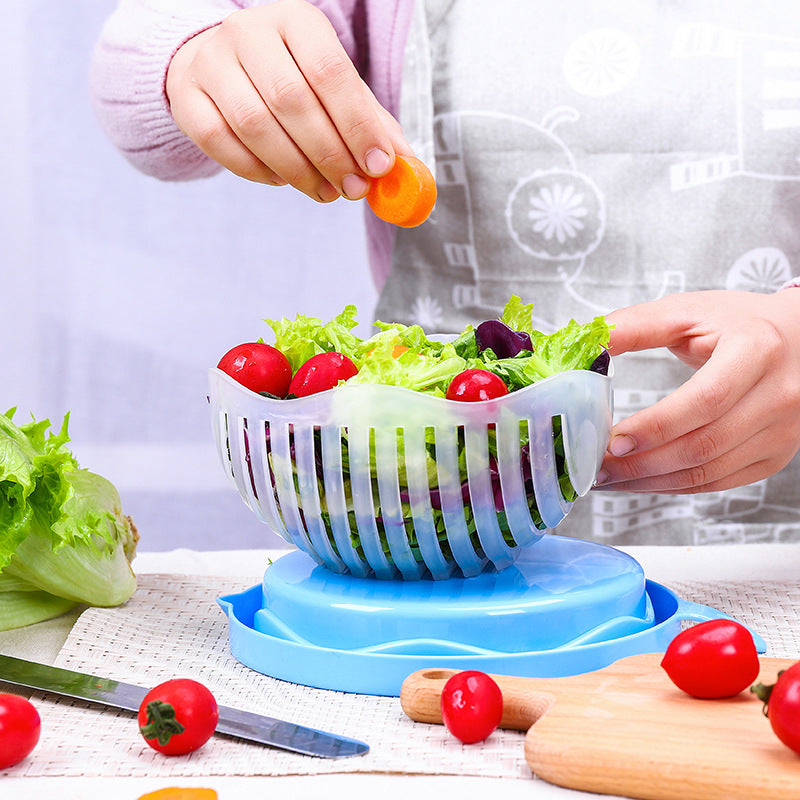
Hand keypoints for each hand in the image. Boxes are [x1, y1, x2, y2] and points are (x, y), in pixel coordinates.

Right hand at [165, 0, 411, 200]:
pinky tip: (282, 179)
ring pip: (254, 125)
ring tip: (325, 192)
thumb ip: (371, 123)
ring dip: (297, 170)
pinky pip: (220, 144)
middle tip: (353, 189)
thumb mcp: (335, 89)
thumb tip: (407, 167)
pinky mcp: (187, 98)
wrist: (221, 65)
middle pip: (291, 100)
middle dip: (329, 154)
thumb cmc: (291, 78)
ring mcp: (210, 63)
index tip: (378, 165)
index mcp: (295, 21)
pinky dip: (257, 170)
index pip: (329, 70)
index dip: (356, 123)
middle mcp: (248, 33)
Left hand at [595, 289, 799, 493]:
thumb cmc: (741, 322)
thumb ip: (637, 325)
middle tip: (598, 467)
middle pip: (704, 445)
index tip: (613, 440)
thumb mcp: (690, 311)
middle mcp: (780, 395)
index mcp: (757, 350)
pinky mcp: (776, 455)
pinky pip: (719, 482)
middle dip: (642, 463)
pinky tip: (643, 480)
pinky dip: (674, 485)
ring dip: (652, 481)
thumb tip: (588, 343)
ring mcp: (782, 431)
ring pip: (709, 472)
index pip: (704, 401)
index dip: (656, 427)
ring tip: (610, 477)